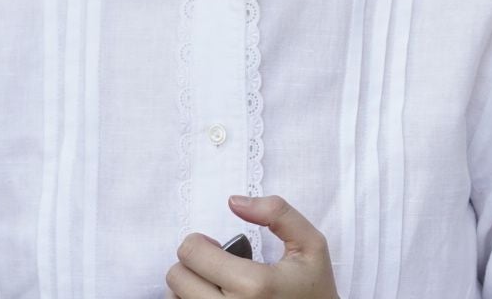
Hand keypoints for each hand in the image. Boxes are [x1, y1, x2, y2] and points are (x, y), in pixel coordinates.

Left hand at [165, 195, 338, 298]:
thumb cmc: (314, 291)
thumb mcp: (311, 245)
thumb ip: (278, 213)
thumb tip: (235, 202)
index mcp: (254, 285)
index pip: (191, 253)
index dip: (200, 243)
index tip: (216, 247)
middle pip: (176, 277)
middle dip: (193, 264)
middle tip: (216, 267)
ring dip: (189, 288)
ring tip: (215, 286)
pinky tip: (212, 298)